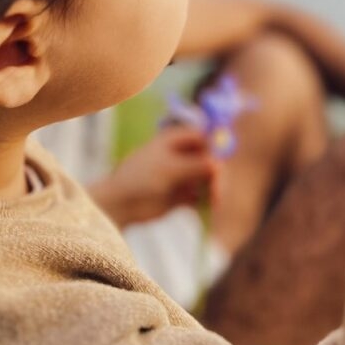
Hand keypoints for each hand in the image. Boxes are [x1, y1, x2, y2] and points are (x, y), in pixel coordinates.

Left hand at [89, 126, 216, 228]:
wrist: (121, 203)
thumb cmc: (141, 177)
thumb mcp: (170, 168)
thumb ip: (196, 165)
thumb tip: (220, 164)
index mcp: (175, 140)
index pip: (203, 137)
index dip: (215, 146)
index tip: (222, 160)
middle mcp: (181, 156)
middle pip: (208, 160)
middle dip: (216, 172)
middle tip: (219, 187)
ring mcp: (182, 176)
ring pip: (206, 179)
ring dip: (213, 188)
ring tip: (215, 200)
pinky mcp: (182, 195)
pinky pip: (201, 197)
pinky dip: (206, 201)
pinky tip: (208, 207)